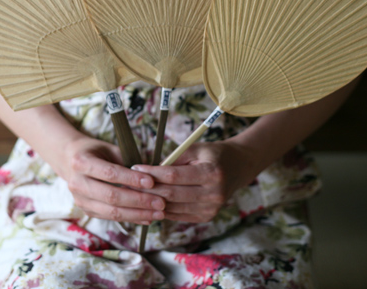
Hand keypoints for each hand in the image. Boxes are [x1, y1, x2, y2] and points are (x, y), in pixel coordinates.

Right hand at [60, 136, 165, 224]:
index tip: (152, 182)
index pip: (110, 173)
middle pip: (111, 196)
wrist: (70, 160)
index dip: (131, 179)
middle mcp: (77, 183)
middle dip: (139, 200)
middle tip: (161, 202)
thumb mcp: (110, 149)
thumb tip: (154, 175)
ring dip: (138, 214)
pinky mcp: (87, 211)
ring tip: (158, 213)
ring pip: (111, 212)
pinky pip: (111, 218)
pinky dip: (131, 218)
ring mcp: (80, 200)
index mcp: (81, 162)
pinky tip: (148, 217)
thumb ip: (127, 161)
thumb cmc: (96, 151)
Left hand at [131, 141, 257, 222]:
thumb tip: (147, 171)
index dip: (152, 173)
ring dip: (151, 201)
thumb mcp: (195, 149)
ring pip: (172, 208)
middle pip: (171, 194)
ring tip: (134, 192)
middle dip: (147, 188)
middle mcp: (213, 194)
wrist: (237, 168)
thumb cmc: (212, 155)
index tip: (135, 167)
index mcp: (211, 173)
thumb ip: (173, 160)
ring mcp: (211, 209)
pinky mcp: (206, 217)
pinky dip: (162, 209)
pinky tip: (149, 202)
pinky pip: (177, 215)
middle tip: (128, 182)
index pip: (174, 176)